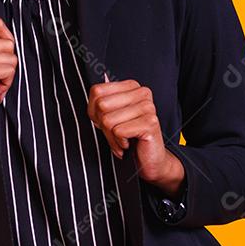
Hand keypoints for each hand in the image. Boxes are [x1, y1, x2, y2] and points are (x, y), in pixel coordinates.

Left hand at [87, 74, 184, 194]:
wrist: (149, 159)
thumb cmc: (128, 136)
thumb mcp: (109, 115)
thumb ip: (100, 102)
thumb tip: (97, 90)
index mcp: (131, 86)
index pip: (97, 91)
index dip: (93, 110)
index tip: (104, 121)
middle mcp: (142, 93)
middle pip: (102, 105)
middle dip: (102, 124)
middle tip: (113, 132)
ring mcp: (148, 107)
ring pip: (108, 120)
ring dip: (111, 137)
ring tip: (121, 139)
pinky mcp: (150, 123)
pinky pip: (118, 131)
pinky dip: (118, 142)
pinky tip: (128, 143)